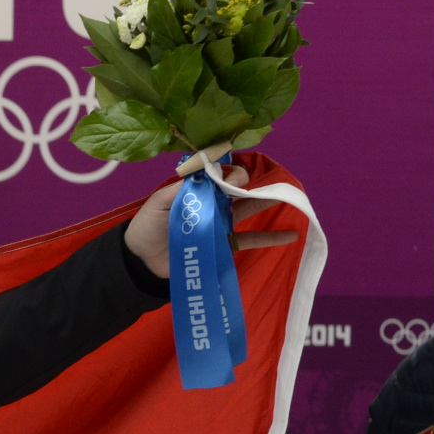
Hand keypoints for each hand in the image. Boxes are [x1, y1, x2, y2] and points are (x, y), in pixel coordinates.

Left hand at [125, 163, 301, 279]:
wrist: (142, 262)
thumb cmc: (147, 228)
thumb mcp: (159, 203)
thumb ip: (182, 188)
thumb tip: (209, 174)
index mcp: (197, 189)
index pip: (219, 173)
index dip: (229, 170)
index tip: (232, 175)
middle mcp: (212, 203)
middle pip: (237, 188)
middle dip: (248, 183)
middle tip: (254, 184)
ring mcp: (221, 223)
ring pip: (248, 208)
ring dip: (266, 201)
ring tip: (288, 196)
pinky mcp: (224, 245)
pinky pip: (250, 239)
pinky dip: (271, 238)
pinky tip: (292, 234)